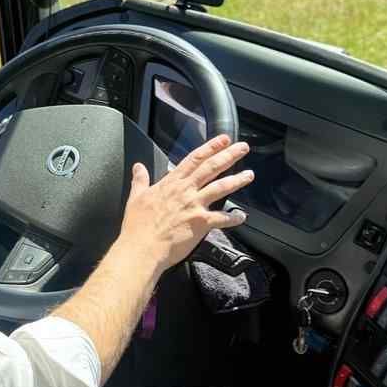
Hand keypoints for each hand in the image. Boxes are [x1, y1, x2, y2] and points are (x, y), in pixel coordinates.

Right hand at [119, 134, 252, 276]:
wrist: (141, 248)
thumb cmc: (138, 226)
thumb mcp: (136, 197)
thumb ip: (140, 180)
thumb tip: (138, 167)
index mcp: (171, 183)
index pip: (194, 159)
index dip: (210, 147)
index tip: (223, 139)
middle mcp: (185, 191)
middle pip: (211, 167)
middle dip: (229, 155)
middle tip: (243, 147)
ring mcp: (194, 206)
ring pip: (220, 188)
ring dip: (236, 180)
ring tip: (249, 174)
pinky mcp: (200, 223)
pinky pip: (221, 218)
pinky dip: (233, 217)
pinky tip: (242, 216)